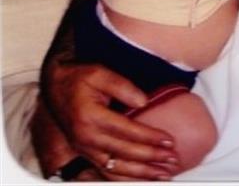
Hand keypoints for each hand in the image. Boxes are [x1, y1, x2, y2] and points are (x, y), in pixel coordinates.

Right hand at [45, 62, 180, 179]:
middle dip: (151, 158)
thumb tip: (143, 101)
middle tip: (172, 158)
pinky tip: (141, 180)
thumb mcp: (100, 73)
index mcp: (91, 117)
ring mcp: (84, 148)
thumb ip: (122, 86)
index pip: (127, 131)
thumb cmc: (79, 78)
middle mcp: (86, 137)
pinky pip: (105, 172)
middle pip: (124, 153)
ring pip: (115, 168)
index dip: (149, 137)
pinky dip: (124, 179)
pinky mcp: (85, 153)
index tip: (168, 140)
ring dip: (141, 174)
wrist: (56, 85)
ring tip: (163, 174)